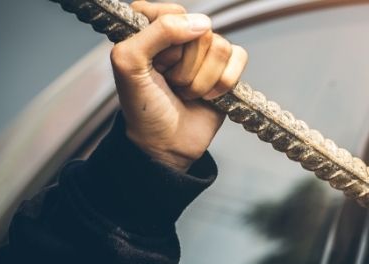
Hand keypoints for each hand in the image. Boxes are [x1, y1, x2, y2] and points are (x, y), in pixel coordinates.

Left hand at [110, 1, 248, 171]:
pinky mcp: (227, 68)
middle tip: (169, 83)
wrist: (165, 145)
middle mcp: (180, 34)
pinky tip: (207, 97)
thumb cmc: (142, 106)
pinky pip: (239, 58)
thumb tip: (204, 23)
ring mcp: (205, 51)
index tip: (152, 63)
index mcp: (150, 25)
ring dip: (201, 81)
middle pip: (200, 32)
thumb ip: (157, 32)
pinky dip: (223, 84)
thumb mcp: (130, 63)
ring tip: (185, 92)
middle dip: (184, 67)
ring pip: (220, 47)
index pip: (172, 12)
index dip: (165, 41)